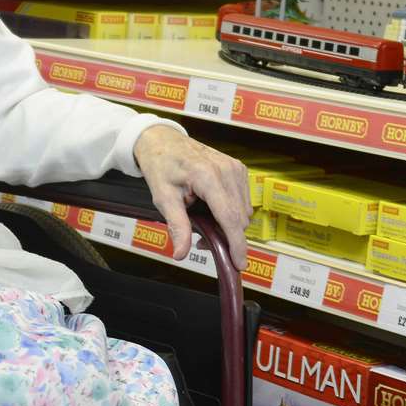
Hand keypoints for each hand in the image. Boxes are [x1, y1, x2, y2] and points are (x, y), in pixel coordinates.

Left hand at [132, 125, 250, 269]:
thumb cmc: (162, 166)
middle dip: (225, 237)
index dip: (236, 244)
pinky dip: (232, 212)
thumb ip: (177, 226)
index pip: (229, 217)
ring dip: (229, 225)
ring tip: (203, 223)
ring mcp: (235, 168)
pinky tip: (213, 211)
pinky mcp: (238, 169)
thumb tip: (181, 253)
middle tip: (200, 240)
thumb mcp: (163, 197)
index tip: (239, 263)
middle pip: (239, 218)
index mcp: (207, 176)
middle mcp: (227, 170)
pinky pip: (243, 201)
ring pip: (244, 212)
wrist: (164, 141)